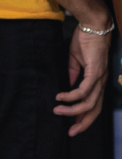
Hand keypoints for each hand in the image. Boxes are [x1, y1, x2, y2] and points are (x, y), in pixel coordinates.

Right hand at [54, 18, 111, 135]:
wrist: (93, 26)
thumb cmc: (85, 40)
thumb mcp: (76, 59)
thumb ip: (73, 73)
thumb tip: (68, 85)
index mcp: (97, 82)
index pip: (93, 105)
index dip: (84, 117)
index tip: (73, 126)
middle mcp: (101, 84)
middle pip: (94, 111)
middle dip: (82, 123)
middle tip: (70, 131)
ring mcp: (99, 79)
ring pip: (88, 104)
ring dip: (72, 110)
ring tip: (57, 110)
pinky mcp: (95, 73)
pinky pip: (83, 90)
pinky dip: (72, 96)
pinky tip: (61, 96)